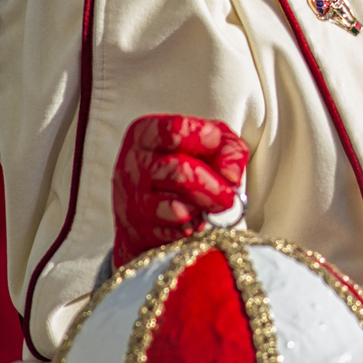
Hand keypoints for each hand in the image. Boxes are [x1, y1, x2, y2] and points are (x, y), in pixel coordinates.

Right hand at [112, 114, 249, 265]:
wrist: (152, 211)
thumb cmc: (186, 168)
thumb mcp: (209, 146)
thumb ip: (228, 148)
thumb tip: (231, 175)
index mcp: (146, 133)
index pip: (176, 130)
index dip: (208, 142)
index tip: (220, 152)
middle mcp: (133, 163)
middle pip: (179, 171)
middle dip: (213, 187)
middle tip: (229, 197)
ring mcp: (131, 198)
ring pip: (176, 207)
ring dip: (203, 209)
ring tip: (211, 208)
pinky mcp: (135, 230)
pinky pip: (172, 232)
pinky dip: (192, 227)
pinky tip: (195, 221)